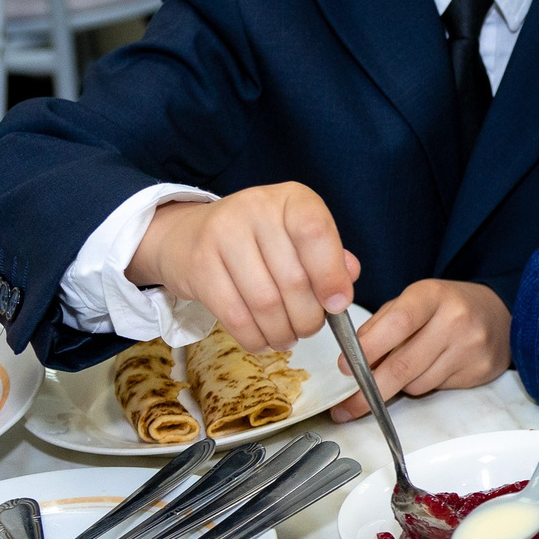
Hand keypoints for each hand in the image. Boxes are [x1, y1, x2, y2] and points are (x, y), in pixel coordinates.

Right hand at [126, 184, 359, 353]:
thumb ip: (330, 255)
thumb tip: (348, 279)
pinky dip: (254, 337)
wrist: (190, 234)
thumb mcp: (298, 235)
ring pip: (264, 302)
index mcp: (292, 198)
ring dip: (282, 331)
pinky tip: (263, 340)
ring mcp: (222, 235)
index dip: (330, 274)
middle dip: (308, 317)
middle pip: (292, 278)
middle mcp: (256, 209)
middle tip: (309, 328)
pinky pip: (234, 315)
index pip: (315, 232)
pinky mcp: (198, 266)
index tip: (338, 304)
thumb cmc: (259, 239)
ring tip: (287, 337)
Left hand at [329, 280, 508, 420]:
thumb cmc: (447, 308)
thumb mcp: (413, 302)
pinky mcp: (479, 371)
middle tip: (348, 405)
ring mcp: (470, 347)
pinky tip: (432, 369)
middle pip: (403, 365)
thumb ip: (381, 325)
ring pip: (416, 384)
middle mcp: (455, 319)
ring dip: (400, 385)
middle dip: (370, 389)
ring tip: (407, 368)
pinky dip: (423, 385)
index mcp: (432, 295)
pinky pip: (435, 390)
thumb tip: (353, 359)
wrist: (500, 316)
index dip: (368, 348)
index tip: (345, 367)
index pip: (397, 323)